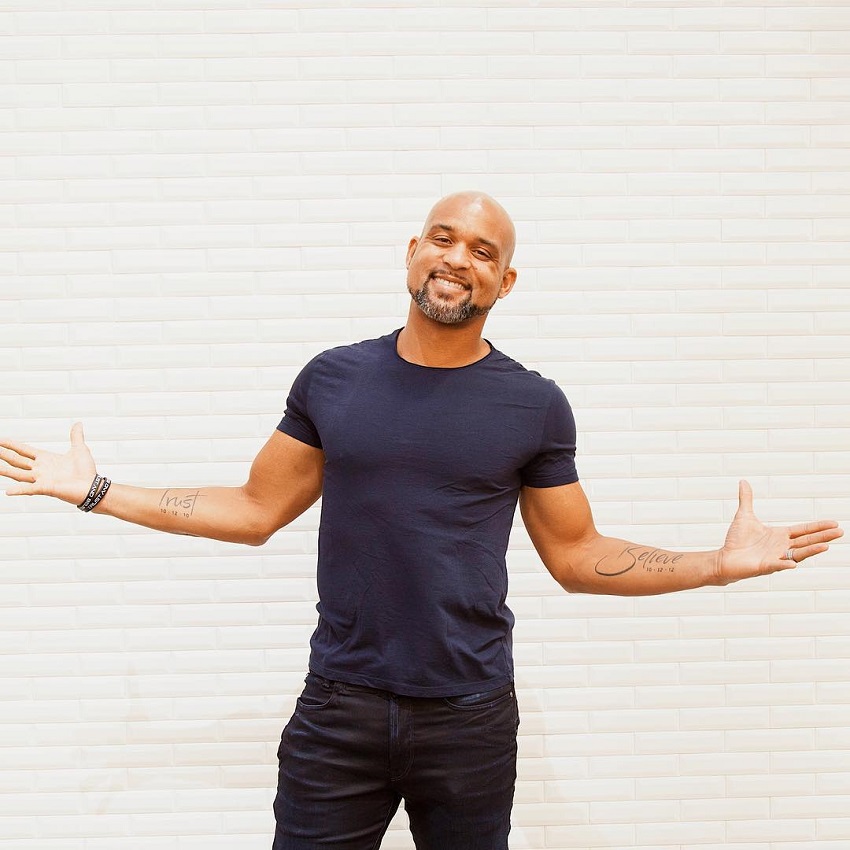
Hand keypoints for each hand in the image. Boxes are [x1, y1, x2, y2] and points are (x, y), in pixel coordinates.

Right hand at [0, 422, 96, 505]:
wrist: (93, 487)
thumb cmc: (86, 471)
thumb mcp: (79, 450)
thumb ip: (76, 437)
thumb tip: (78, 424)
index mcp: (46, 459)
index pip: (24, 450)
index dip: (12, 445)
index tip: (0, 440)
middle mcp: (40, 469)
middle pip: (17, 461)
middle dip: (3, 455)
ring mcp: (42, 479)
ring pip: (18, 474)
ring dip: (5, 471)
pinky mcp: (47, 488)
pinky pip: (30, 489)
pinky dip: (20, 490)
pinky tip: (8, 491)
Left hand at [718, 480, 843, 583]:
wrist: (724, 558)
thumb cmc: (736, 540)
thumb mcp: (744, 516)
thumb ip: (747, 499)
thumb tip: (743, 481)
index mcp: (780, 535)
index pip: (803, 530)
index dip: (818, 527)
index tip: (835, 523)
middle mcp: (781, 547)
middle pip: (806, 541)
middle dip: (823, 537)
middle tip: (840, 532)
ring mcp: (775, 558)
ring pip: (797, 554)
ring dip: (811, 550)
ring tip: (826, 546)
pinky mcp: (765, 567)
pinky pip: (777, 566)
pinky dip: (784, 564)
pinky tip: (792, 563)